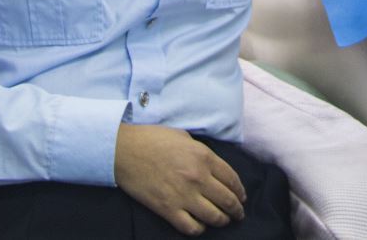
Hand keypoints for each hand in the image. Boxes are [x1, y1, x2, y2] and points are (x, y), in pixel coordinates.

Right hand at [114, 125, 246, 235]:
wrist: (124, 151)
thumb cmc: (153, 139)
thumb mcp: (185, 137)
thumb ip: (202, 152)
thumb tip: (212, 165)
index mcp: (204, 157)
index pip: (232, 179)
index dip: (241, 191)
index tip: (242, 196)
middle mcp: (198, 178)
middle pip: (227, 200)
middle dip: (237, 210)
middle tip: (239, 213)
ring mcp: (183, 196)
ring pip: (214, 216)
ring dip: (223, 221)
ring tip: (224, 221)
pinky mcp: (168, 209)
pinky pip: (191, 227)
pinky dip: (200, 229)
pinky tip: (201, 225)